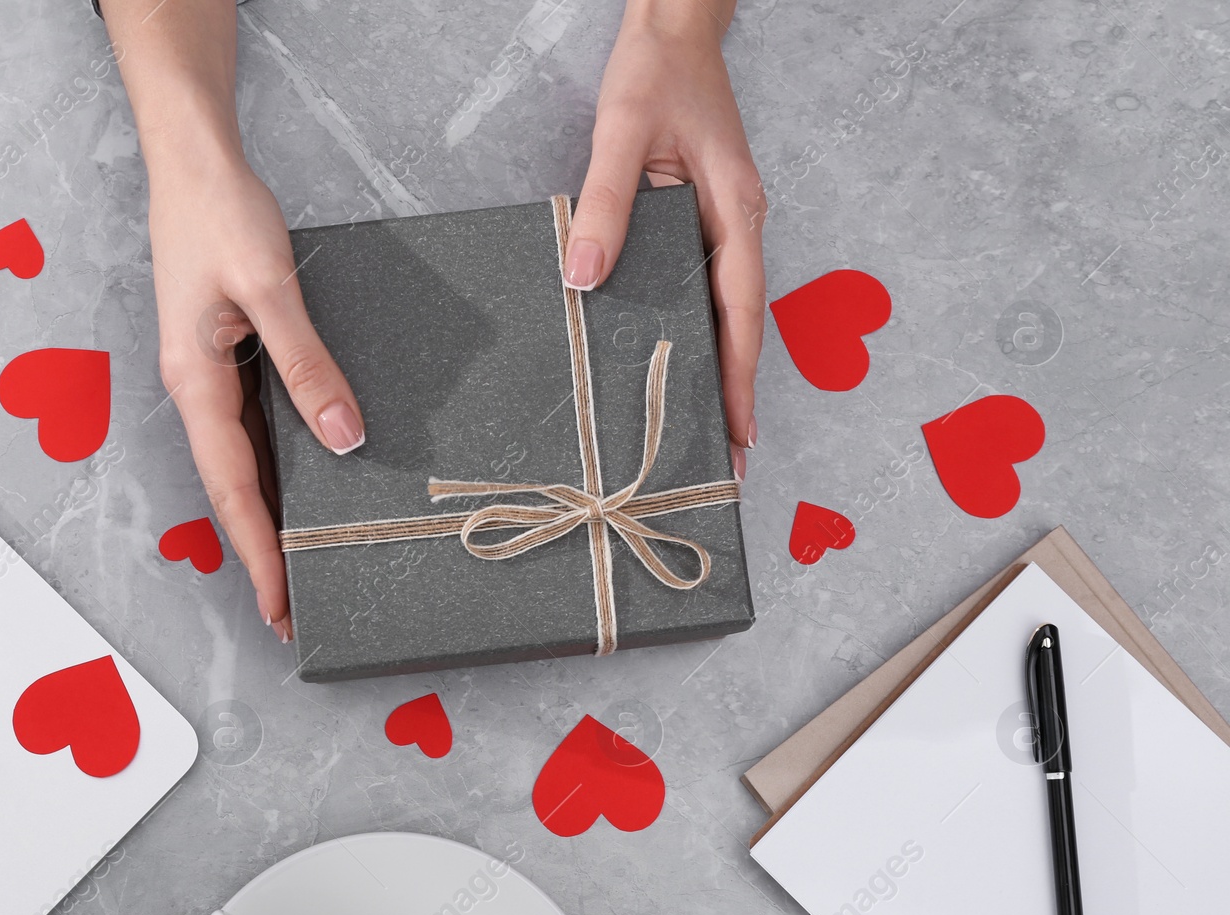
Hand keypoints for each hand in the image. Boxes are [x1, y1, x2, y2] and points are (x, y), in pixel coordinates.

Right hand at [150, 158, 364, 643]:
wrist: (193, 161)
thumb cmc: (219, 214)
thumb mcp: (270, 289)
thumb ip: (306, 365)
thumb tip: (344, 436)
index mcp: (195, 382)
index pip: (233, 489)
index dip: (259, 552)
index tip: (281, 604)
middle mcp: (198, 389)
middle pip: (233, 489)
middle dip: (262, 552)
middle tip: (293, 610)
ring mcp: (211, 375)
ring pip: (244, 463)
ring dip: (270, 516)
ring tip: (302, 564)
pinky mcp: (229, 356)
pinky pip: (255, 427)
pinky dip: (279, 466)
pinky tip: (306, 485)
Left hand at [563, 2, 764, 481]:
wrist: (672, 27)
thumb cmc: (658, 71)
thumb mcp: (621, 132)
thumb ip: (604, 203)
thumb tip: (584, 275)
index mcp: (736, 210)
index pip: (741, 311)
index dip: (739, 376)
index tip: (739, 433)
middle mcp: (740, 224)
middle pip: (741, 324)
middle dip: (733, 391)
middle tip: (722, 459)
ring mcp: (725, 223)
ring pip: (725, 310)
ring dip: (716, 367)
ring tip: (699, 429)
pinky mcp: (703, 218)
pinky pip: (702, 286)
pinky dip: (695, 329)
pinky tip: (670, 360)